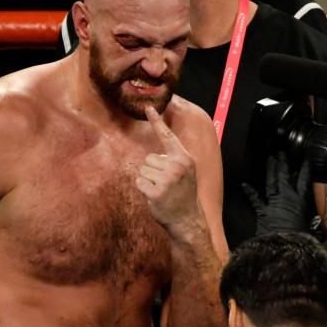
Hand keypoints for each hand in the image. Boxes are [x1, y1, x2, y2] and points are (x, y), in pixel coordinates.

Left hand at [136, 107, 200, 231]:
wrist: (187, 219)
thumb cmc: (183, 195)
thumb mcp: (185, 173)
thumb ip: (174, 160)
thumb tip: (154, 156)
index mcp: (184, 159)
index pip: (168, 136)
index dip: (157, 121)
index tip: (148, 107)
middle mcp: (176, 166)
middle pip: (149, 158)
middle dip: (152, 171)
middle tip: (165, 184)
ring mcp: (167, 179)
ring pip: (143, 170)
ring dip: (147, 180)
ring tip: (161, 190)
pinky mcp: (156, 191)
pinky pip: (139, 182)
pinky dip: (143, 189)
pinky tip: (154, 196)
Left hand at [242, 153, 311, 234]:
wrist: (283, 246)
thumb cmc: (300, 239)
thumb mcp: (311, 230)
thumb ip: (313, 226)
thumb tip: (319, 233)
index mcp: (301, 202)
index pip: (304, 181)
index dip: (305, 169)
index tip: (306, 158)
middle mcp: (287, 198)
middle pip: (284, 176)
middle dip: (283, 163)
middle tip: (281, 153)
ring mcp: (273, 203)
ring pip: (271, 182)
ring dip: (270, 170)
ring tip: (270, 159)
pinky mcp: (263, 210)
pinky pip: (255, 199)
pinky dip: (250, 192)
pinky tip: (244, 184)